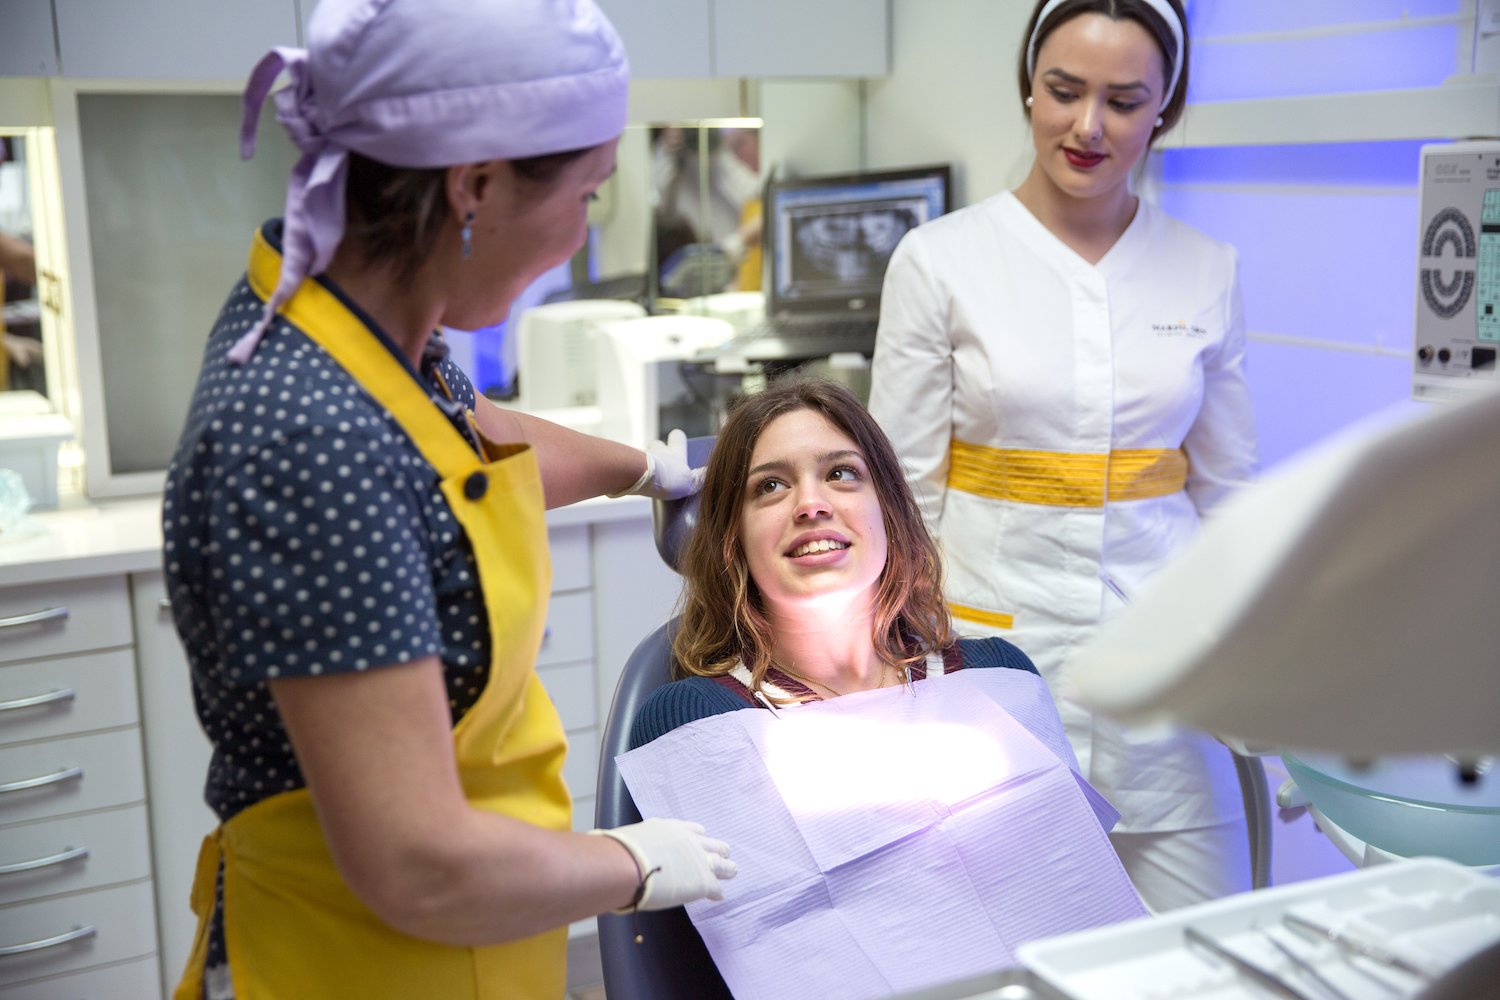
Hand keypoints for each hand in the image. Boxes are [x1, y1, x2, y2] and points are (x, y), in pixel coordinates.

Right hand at [592, 817, 736, 910]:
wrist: (630, 864)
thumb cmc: (622, 853)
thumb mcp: (629, 840)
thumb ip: (630, 845)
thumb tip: (607, 849)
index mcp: (672, 829)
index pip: (693, 830)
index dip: (698, 836)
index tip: (701, 838)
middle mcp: (690, 841)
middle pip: (712, 843)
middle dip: (717, 849)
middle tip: (724, 853)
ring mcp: (699, 860)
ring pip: (722, 863)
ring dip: (727, 868)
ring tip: (732, 870)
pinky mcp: (703, 881)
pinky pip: (716, 887)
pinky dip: (717, 892)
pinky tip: (719, 896)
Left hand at [610, 429, 705, 499]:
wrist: (641, 477)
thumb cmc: (668, 478)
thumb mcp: (690, 481)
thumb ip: (700, 478)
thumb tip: (708, 475)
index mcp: (675, 453)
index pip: (678, 436)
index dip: (678, 438)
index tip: (679, 441)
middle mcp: (658, 451)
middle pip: (657, 444)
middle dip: (659, 450)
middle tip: (663, 465)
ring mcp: (642, 456)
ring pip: (644, 455)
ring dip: (646, 463)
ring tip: (649, 478)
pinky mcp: (628, 465)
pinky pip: (631, 466)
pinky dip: (633, 473)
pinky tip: (637, 485)